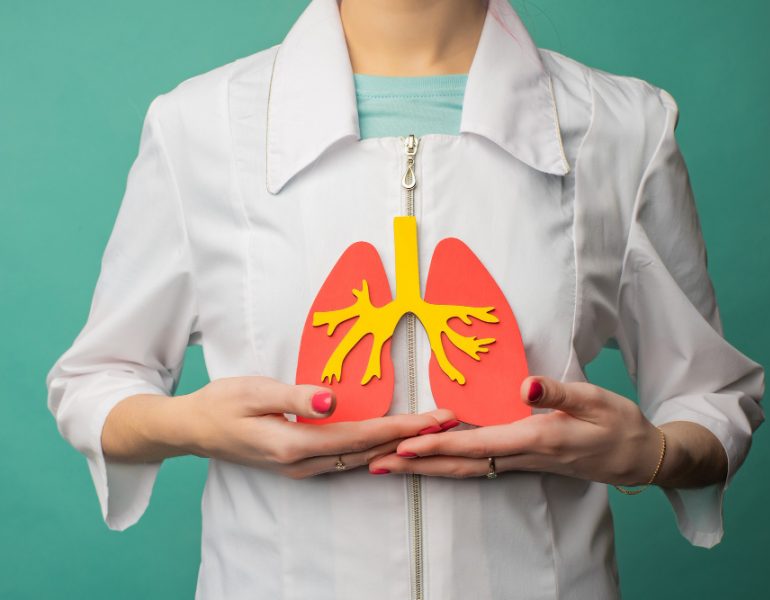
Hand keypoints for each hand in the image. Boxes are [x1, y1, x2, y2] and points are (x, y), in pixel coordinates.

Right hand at [173, 376, 455, 478]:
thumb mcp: (254, 392)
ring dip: (397, 444)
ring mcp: (302, 467)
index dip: (400, 428)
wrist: (192, 428)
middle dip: (411, 437)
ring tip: (431, 429)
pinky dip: (375, 448)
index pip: (361, 437)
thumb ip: (295, 397)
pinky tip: (392, 440)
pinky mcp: (300, 463)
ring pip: (360, 458)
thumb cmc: (221, 404)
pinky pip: (346, 458)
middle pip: (368, 451)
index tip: (434, 418)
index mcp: (295, 445)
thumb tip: (334, 399)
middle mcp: (303, 463)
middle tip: (449, 421)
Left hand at [367, 375, 663, 485]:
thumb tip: (525, 384)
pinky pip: (478, 468)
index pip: (478, 442)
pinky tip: (433, 463)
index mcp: (536, 438)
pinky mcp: (524, 463)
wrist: (639, 458)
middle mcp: (523, 456)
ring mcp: (522, 464)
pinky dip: (449, 466)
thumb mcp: (597, 400)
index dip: (440, 444)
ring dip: (427, 469)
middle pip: (461, 464)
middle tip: (376, 464)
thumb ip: (559, 393)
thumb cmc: (619, 425)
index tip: (405, 445)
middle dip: (417, 465)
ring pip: (466, 470)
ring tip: (391, 467)